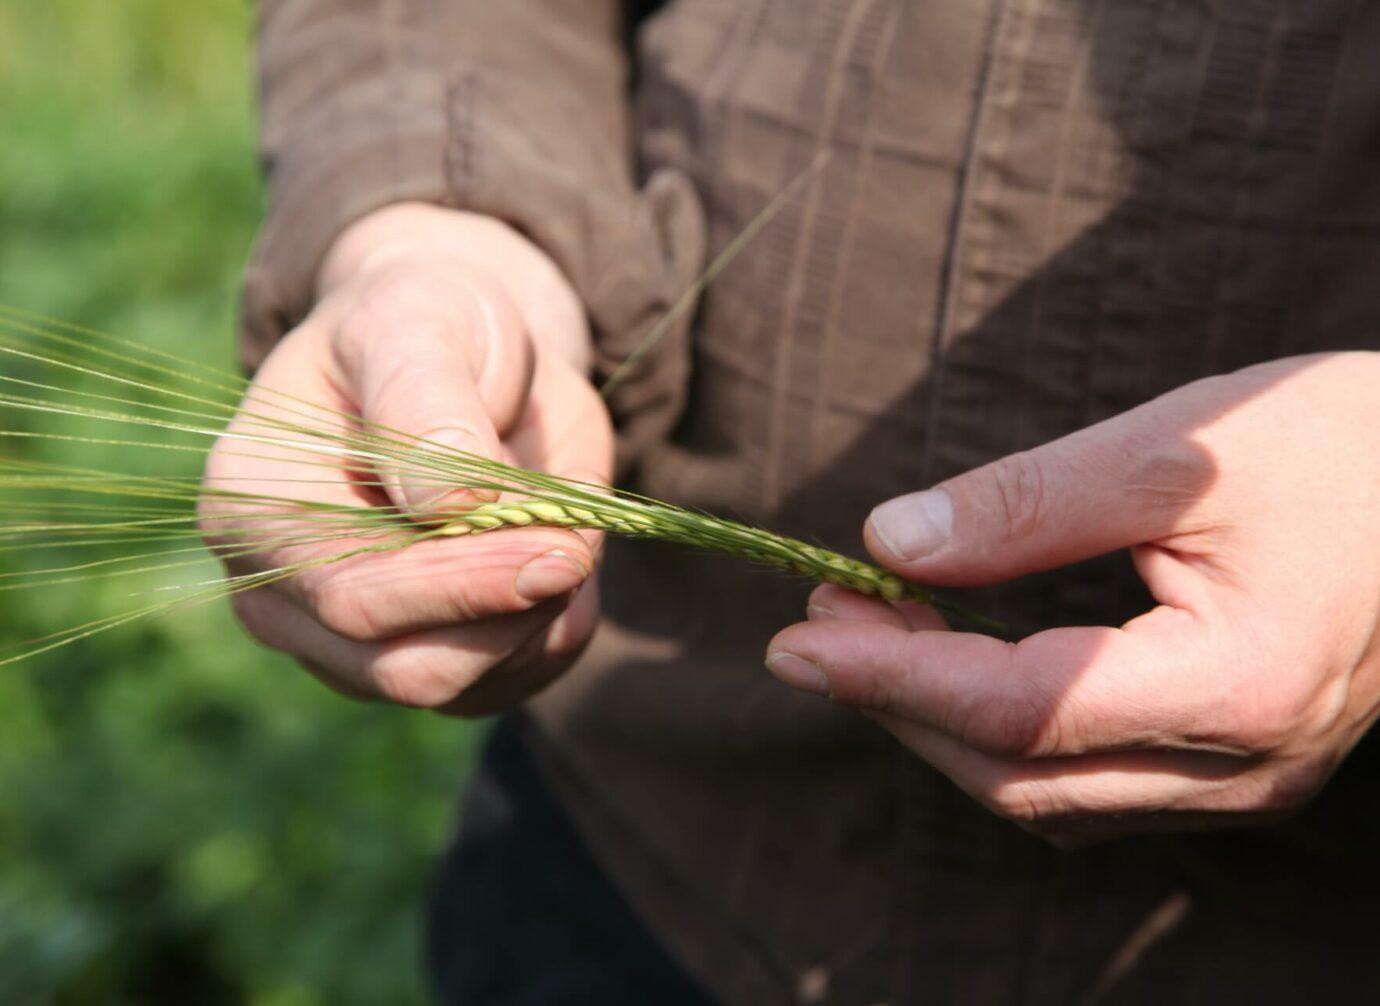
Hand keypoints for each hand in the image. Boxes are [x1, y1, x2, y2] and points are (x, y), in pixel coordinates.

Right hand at [203, 203, 612, 714]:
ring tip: (566, 527)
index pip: (351, 594)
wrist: (460, 356)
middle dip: (510, 614)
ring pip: (461, 689)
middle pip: (405, 669)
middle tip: (581, 543)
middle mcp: (281, 593)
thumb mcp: (417, 322)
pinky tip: (566, 561)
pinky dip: (555, 637)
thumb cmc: (422, 325)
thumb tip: (452, 503)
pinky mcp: (419, 660)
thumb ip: (424, 399)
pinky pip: (502, 686)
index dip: (462, 585)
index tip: (562, 550)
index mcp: (254, 504)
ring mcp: (345, 642)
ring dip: (541, 622)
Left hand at [767, 353, 1379, 843]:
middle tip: (818, 621)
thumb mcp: (1180, 450)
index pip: (1020, 710)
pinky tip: (956, 666)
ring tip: (868, 632)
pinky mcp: (1239, 764)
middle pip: (1019, 773)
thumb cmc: (1347, 446)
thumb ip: (1029, 501)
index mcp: (1240, 683)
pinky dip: (1001, 731)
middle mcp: (1244, 763)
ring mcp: (1246, 779)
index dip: (892, 679)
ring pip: (1048, 793)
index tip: (794, 640)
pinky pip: (1090, 783)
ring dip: (941, 721)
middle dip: (899, 703)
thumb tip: (891, 542)